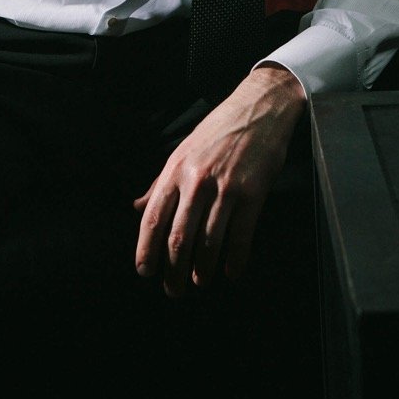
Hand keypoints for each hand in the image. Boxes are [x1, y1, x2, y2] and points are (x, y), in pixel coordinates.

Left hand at [133, 64, 305, 297]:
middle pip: (179, 237)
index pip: (154, 218)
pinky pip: (241, 236)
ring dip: (203, 269)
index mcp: (176, 170)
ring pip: (209, 241)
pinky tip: (232, 272)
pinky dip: (236, 259)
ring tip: (200, 282)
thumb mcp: (183, 150)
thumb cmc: (218, 130)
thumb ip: (161, 182)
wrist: (259, 108)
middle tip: (174, 290)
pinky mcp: (253, 193)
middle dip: (174, 270)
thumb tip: (138, 207)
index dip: (146, 250)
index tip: (145, 272)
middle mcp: (197, 180)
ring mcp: (226, 187)